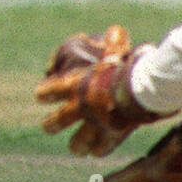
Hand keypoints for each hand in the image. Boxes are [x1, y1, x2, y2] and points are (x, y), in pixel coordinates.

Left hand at [35, 25, 166, 156]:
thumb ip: (114, 43)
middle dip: (51, 125)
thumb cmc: (126, 68)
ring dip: (77, 144)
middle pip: (57, 122)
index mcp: (74, 86)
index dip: (44, 93)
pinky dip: (99, 149)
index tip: (40, 96)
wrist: (140, 92)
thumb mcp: (116, 52)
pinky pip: (101, 148)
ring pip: (78, 142)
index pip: (50, 91)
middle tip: (48, 127)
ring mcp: (93, 125)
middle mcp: (79, 108)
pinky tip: (98, 151)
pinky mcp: (110, 137)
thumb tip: (117, 30)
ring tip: (76, 148)